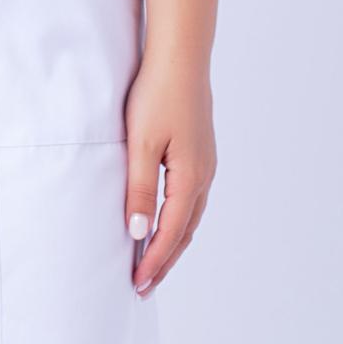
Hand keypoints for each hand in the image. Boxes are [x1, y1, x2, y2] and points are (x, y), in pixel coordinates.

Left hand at [123, 48, 216, 296]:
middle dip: (165, 260)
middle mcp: (204, 175)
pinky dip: (178, 219)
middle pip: (185, 231)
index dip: (154, 260)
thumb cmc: (158, 95)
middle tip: (144, 286)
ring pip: (190, 216)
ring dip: (172, 241)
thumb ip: (139, 189)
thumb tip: (137, 231)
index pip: (170, 232)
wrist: (181, 57)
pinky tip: (165, 220)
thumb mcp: (141, 144)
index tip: (138, 283)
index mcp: (190, 178)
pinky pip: (191, 198)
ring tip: (152, 262)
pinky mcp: (200, 152)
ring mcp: (205, 164)